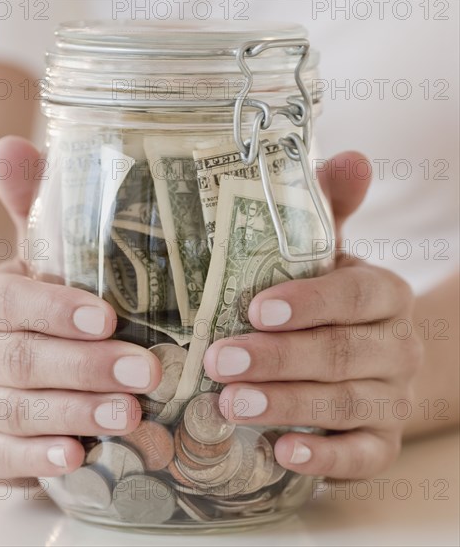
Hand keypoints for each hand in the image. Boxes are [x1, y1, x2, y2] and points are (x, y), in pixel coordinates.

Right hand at [0, 136, 160, 479]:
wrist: (8, 365)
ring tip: (131, 415)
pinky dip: (39, 458)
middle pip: (18, 359)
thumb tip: (12, 144)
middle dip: (84, 367)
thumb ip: (34, 208)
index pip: (6, 298)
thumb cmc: (41, 307)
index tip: (108, 317)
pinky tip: (77, 456)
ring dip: (75, 412)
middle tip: (145, 371)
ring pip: (15, 410)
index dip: (53, 309)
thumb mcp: (41, 259)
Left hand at [204, 152, 423, 478]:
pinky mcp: (381, 442)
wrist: (369, 362)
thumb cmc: (330, 303)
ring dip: (288, 404)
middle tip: (219, 360)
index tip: (257, 309)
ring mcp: (393, 397)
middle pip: (344, 351)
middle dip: (280, 358)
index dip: (310, 302)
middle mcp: (397, 345)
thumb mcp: (328, 255)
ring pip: (347, 403)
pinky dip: (326, 459)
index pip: (357, 293)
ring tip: (231, 404)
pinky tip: (282, 454)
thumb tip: (352, 156)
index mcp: (383, 294)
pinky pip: (363, 457)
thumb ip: (328, 211)